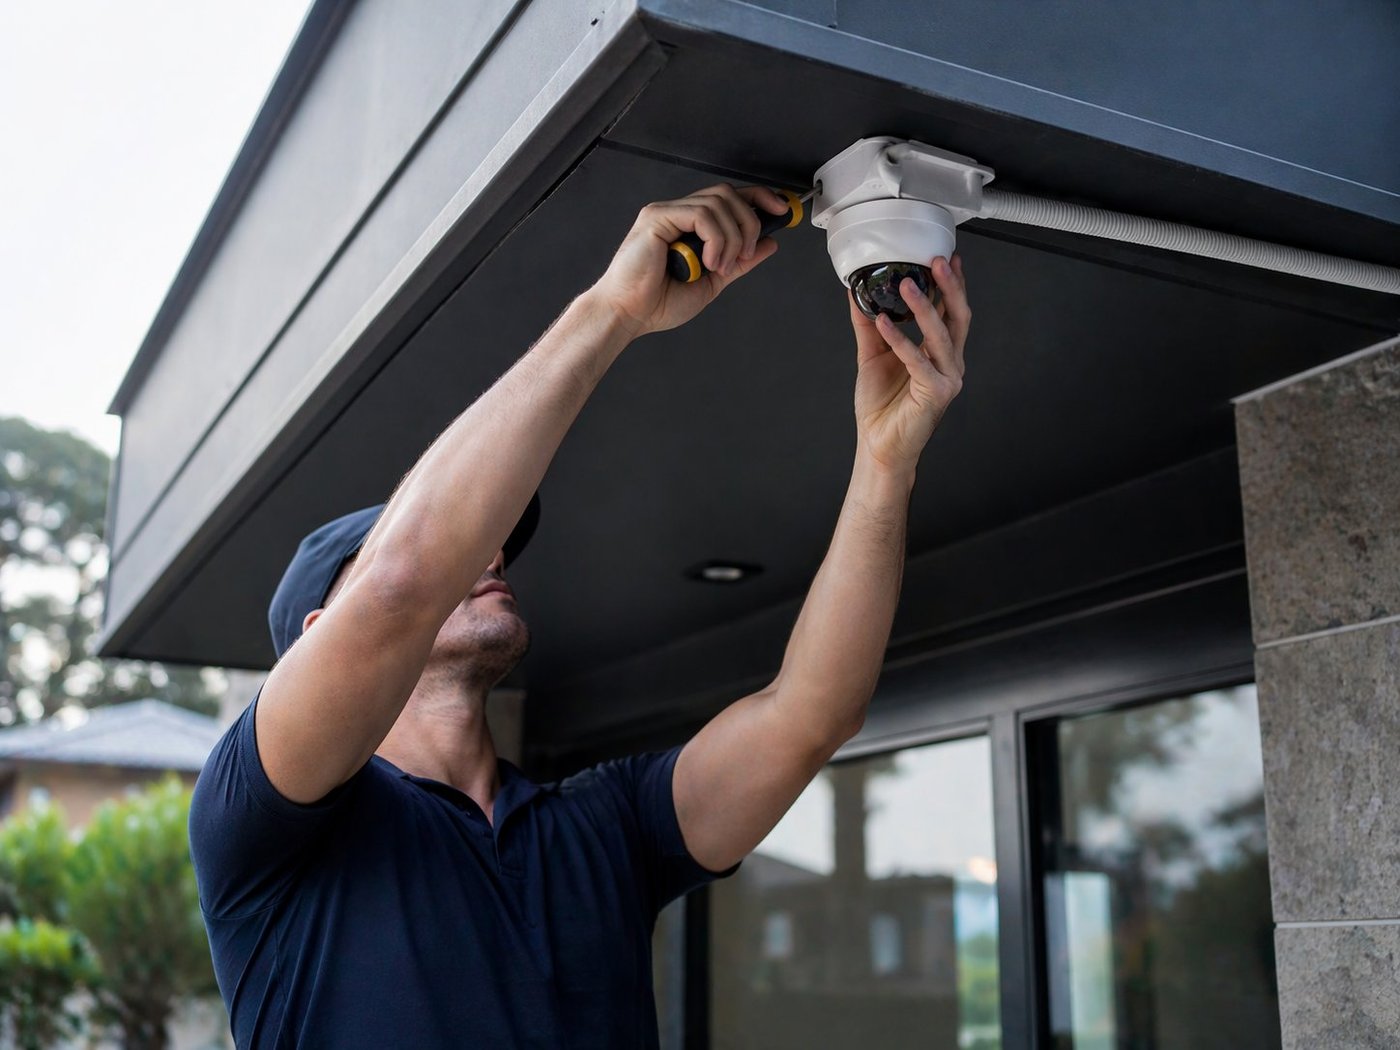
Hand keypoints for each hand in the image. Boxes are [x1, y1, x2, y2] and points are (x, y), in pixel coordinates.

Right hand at [591, 184, 790, 338]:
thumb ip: (739, 262)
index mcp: (690, 226)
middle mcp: (679, 214)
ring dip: (732, 237)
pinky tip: (707, 261)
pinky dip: (715, 239)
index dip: (759, 199)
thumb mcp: (712, 282)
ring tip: (719, 266)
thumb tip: (769, 244)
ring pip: (719, 203)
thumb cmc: (656, 302)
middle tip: (746, 254)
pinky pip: (701, 214)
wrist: (628, 315)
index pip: (730, 198)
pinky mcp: (657, 217)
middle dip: (749, 223)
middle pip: (729, 194)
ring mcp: (667, 213)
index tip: (782, 211)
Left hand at [851, 255, 969, 472]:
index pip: (952, 311)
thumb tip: (856, 292)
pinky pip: (918, 361)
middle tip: (936, 261)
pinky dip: (901, 340)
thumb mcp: (873, 355)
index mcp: (940, 353)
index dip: (951, 284)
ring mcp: (947, 378)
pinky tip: (883, 323)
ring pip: (941, 335)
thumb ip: (868, 324)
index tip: (945, 257)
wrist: (879, 446)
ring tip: (906, 284)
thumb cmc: (882, 406)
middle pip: (958, 317)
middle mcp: (950, 363)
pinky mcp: (936, 394)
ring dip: (924, 307)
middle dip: (950, 287)